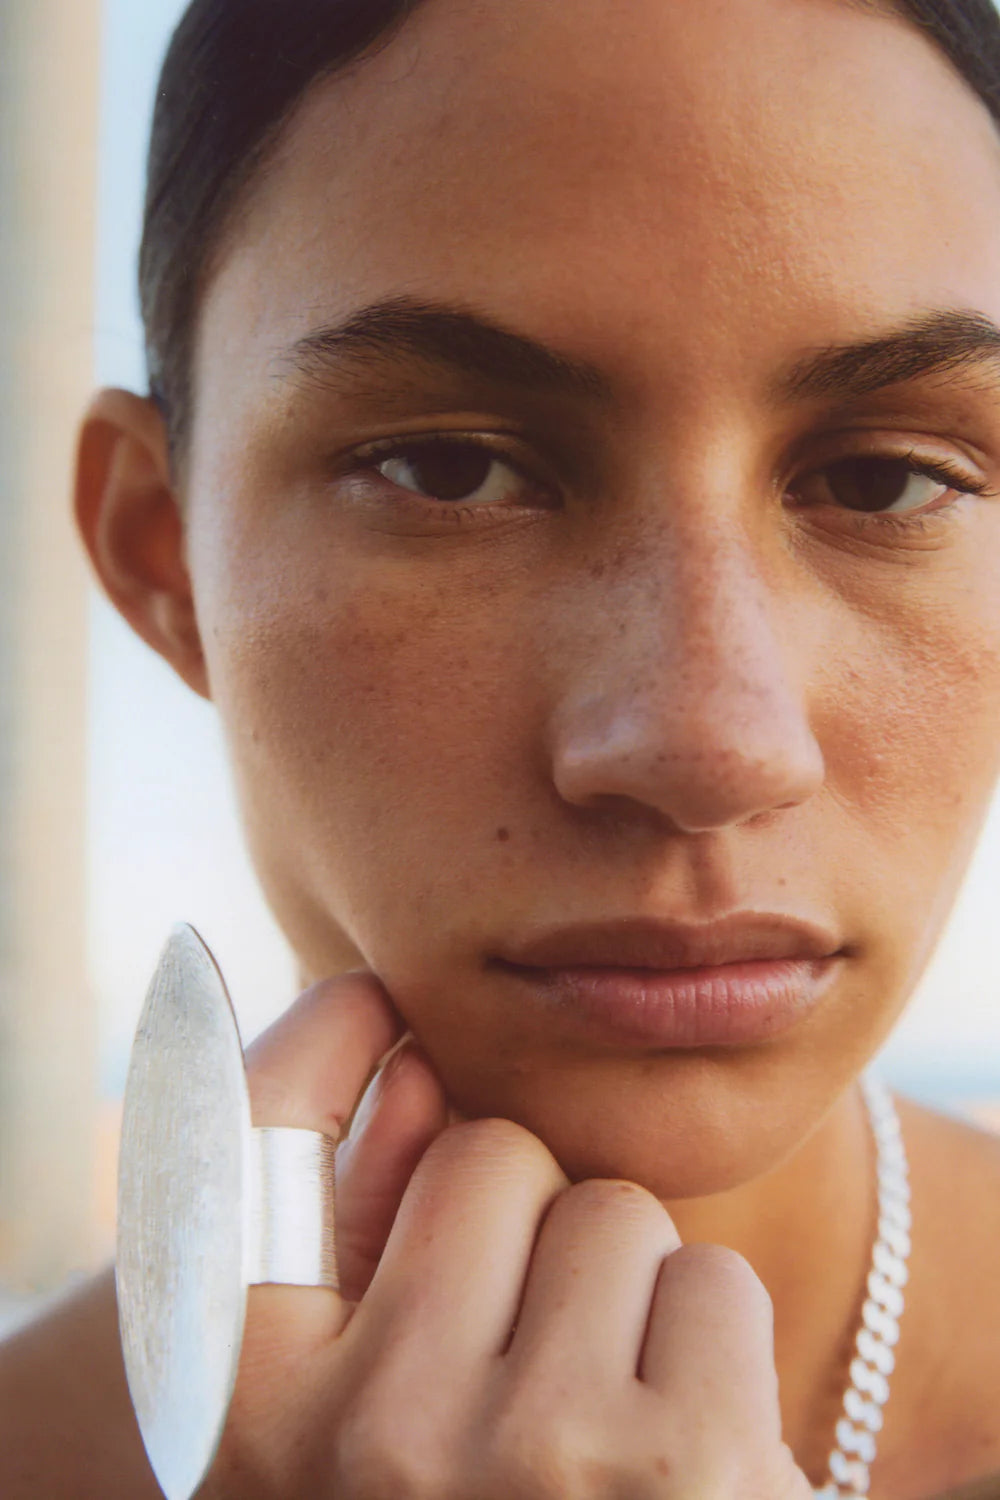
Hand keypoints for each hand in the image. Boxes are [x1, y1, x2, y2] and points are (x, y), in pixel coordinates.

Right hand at [200, 974, 812, 1498]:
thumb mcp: (356, 1407)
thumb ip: (353, 1228)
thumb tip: (393, 1039)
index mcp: (254, 1420)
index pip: (255, 1144)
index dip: (316, 1052)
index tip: (367, 1001)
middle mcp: (366, 1440)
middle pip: (488, 1155)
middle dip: (524, 1225)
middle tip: (524, 1353)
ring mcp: (523, 1459)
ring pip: (610, 1211)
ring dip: (621, 1293)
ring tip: (598, 1424)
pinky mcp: (677, 1469)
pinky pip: (707, 1278)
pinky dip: (707, 1350)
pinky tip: (677, 1457)